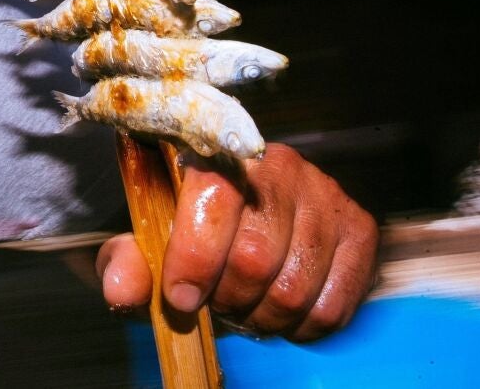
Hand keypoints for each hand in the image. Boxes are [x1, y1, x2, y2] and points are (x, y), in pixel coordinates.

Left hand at [94, 143, 377, 341]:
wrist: (245, 214)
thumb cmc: (191, 229)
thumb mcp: (148, 242)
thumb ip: (128, 263)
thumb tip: (121, 290)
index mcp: (217, 152)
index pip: (214, 200)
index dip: (195, 260)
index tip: (180, 297)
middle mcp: (277, 163)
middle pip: (255, 257)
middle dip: (226, 298)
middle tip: (216, 300)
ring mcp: (324, 192)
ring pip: (294, 288)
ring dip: (261, 317)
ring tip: (246, 304)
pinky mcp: (358, 227)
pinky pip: (333, 305)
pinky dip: (302, 327)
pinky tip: (281, 310)